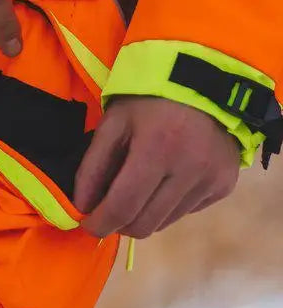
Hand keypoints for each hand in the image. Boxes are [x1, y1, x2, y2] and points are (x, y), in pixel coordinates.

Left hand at [74, 97, 240, 237]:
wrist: (206, 81)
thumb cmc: (150, 100)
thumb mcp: (113, 123)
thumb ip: (93, 167)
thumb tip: (82, 208)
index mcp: (157, 148)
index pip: (123, 207)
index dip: (100, 224)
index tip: (88, 225)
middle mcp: (190, 168)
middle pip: (144, 225)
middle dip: (119, 224)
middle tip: (110, 210)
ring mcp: (212, 179)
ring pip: (164, 223)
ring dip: (143, 215)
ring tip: (140, 188)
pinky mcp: (225, 185)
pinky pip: (185, 212)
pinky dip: (167, 206)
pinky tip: (166, 180)